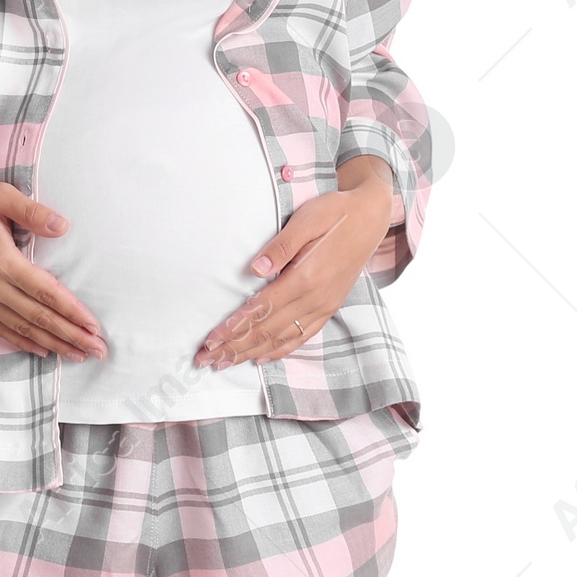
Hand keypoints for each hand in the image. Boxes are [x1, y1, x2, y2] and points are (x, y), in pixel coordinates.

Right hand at [0, 172, 108, 363]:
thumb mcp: (1, 195)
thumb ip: (33, 212)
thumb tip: (63, 227)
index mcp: (2, 261)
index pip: (46, 294)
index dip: (72, 312)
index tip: (95, 327)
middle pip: (37, 318)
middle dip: (70, 336)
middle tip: (98, 351)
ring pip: (20, 329)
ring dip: (51, 344)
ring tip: (77, 355)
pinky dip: (21, 342)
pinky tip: (41, 350)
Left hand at [194, 161, 394, 370]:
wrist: (370, 217)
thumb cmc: (334, 213)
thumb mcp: (305, 220)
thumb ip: (280, 247)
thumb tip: (254, 269)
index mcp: (306, 277)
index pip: (261, 309)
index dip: (234, 327)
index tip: (211, 340)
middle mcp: (315, 298)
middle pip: (267, 331)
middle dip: (234, 347)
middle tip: (206, 359)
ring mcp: (324, 306)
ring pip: (281, 339)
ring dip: (250, 353)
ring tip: (224, 363)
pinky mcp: (329, 307)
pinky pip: (302, 337)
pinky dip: (280, 350)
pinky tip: (261, 358)